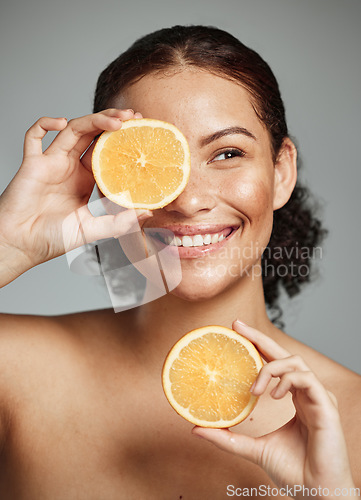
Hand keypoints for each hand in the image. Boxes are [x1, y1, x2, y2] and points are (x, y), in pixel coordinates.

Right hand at [0, 109, 151, 284]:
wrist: (21, 245)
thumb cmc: (52, 239)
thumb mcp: (92, 230)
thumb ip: (119, 223)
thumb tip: (148, 212)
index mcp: (85, 180)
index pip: (107, 151)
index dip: (122, 140)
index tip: (141, 131)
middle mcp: (70, 167)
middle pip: (93, 135)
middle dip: (113, 122)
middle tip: (133, 116)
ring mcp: (51, 163)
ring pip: (73, 130)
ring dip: (93, 120)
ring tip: (116, 120)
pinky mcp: (32, 163)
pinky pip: (33, 136)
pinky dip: (44, 124)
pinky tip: (61, 122)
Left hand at [192, 320, 356, 496]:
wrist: (316, 494)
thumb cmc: (293, 471)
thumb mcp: (253, 448)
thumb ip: (228, 438)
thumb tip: (196, 429)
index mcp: (294, 398)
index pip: (275, 363)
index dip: (257, 345)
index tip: (236, 332)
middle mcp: (306, 392)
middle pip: (284, 353)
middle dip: (260, 337)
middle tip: (237, 326)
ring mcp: (317, 397)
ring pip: (295, 362)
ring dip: (270, 368)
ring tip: (254, 388)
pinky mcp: (325, 405)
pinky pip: (306, 378)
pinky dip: (287, 380)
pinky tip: (273, 394)